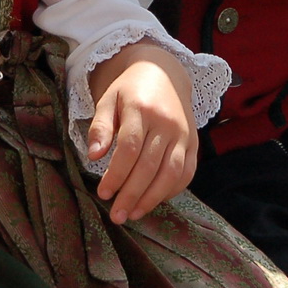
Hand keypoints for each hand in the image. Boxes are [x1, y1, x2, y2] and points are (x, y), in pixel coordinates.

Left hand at [87, 42, 197, 224]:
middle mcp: (167, 122)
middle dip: (132, 194)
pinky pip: (187, 172)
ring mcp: (184, 133)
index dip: (116, 174)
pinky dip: (172, 191)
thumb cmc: (129, 90)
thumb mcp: (108, 100)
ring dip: (152, 198)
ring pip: (171, 173)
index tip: (103, 193)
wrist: (164, 72)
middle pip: (150, 166)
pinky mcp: (194, 142)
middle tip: (116, 215)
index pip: (129, 148)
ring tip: (133, 214)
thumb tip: (94, 155)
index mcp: (142, 108)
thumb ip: (100, 127)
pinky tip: (153, 201)